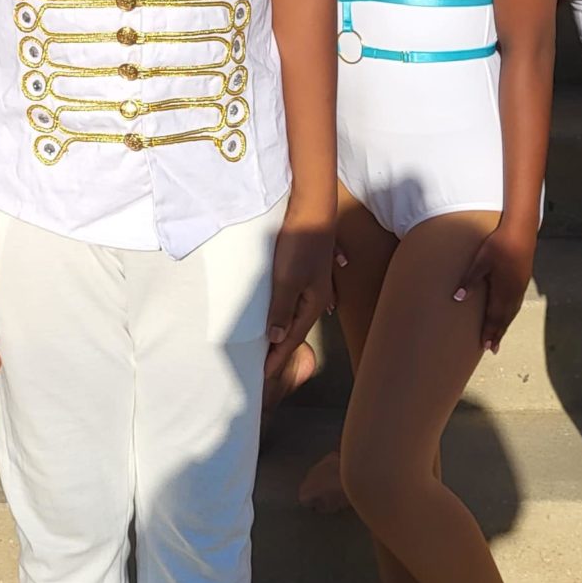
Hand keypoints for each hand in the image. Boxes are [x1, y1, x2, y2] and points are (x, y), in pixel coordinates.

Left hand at [264, 207, 333, 381]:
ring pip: (297, 311)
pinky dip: (291, 308)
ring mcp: (313, 280)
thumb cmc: (299, 245)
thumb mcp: (287, 280)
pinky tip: (290, 310)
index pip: (293, 337)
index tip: (265, 374)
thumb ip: (281, 309)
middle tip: (267, 362)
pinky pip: (297, 295)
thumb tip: (276, 338)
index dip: (279, 355)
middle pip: (297, 326)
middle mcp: (316, 295)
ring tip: (274, 340)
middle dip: (283, 345)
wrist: (312, 209)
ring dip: (286, 326)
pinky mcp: (306, 267)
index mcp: (313, 302)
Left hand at [454, 224, 534, 352]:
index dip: (490, 332)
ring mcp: (520, 287)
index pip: (494, 317)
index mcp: (502, 291)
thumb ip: (469, 280)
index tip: (486, 346)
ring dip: (504, 325)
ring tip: (499, 336)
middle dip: (497, 333)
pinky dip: (510, 314)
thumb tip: (458, 299)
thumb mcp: (480, 262)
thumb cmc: (498, 245)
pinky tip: (507, 314)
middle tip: (492, 348)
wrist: (521, 231)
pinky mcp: (522, 280)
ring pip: (511, 312)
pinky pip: (515, 303)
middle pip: (504, 318)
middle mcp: (513, 292)